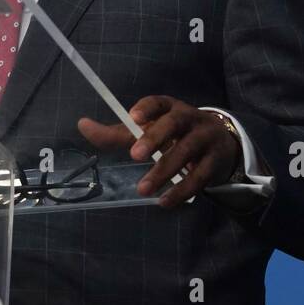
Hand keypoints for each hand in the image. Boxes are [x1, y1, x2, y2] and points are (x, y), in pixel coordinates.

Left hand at [78, 95, 241, 208]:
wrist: (220, 144)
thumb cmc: (175, 135)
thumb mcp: (149, 130)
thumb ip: (117, 132)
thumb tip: (82, 125)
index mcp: (170, 107)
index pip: (159, 102)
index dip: (147, 108)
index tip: (133, 118)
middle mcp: (190, 118)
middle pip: (174, 124)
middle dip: (155, 138)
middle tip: (135, 155)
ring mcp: (205, 138)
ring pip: (186, 151)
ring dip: (164, 171)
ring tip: (143, 189)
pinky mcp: (215, 162)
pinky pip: (199, 177)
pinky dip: (181, 191)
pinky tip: (164, 202)